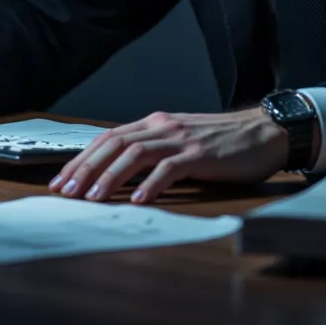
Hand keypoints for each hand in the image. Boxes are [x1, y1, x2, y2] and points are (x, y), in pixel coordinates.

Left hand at [48, 107, 290, 204]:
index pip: (108, 138)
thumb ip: (153, 151)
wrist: (263, 132)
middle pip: (114, 143)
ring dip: (109, 177)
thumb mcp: (180, 141)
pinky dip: (150, 184)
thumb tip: (118, 176)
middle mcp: (163, 126)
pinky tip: (138, 200)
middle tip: (65, 192)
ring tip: (92, 198)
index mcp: (155, 123)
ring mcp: (181, 139)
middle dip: (85, 168)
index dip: (82, 158)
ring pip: (135, 154)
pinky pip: (169, 168)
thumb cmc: (222, 142)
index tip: (62, 179)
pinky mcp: (201, 155)